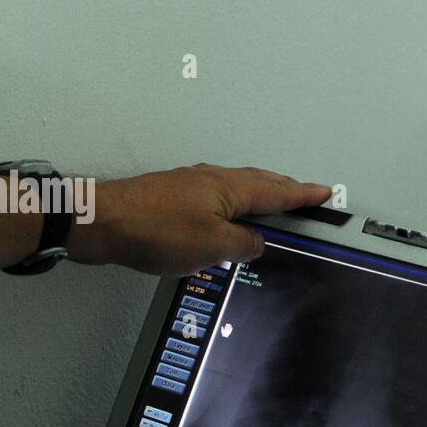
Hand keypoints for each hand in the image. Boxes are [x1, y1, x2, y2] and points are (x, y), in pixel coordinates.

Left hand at [67, 164, 331, 275]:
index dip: (303, 195)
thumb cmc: (152, 229)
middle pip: (258, 184)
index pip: (277, 191)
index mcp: (229, 188)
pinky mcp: (169, 198)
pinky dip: (229, 207)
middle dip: (285, 191)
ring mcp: (189, 186)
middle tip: (305, 196)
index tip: (324, 193)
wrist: (102, 222)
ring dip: (257, 197)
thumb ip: (242, 245)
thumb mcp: (211, 247)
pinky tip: (224, 219)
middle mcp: (211, 180)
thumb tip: (256, 243)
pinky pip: (213, 199)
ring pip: (234, 190)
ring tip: (271, 207)